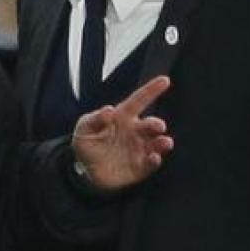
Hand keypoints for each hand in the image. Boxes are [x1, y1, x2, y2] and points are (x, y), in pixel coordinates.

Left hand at [71, 75, 173, 190]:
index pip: (139, 100)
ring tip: (164, 142)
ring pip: (157, 143)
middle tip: (159, 126)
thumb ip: (94, 119)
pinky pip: (151, 163)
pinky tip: (154, 158)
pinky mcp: (140, 166)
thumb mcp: (84, 128)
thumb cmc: (87, 142)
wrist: (85, 170)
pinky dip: (155, 160)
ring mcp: (139, 149)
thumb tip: (108, 110)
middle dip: (157, 124)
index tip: (165, 80)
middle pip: (151, 124)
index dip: (151, 90)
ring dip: (162, 142)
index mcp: (123, 117)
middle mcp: (135, 131)